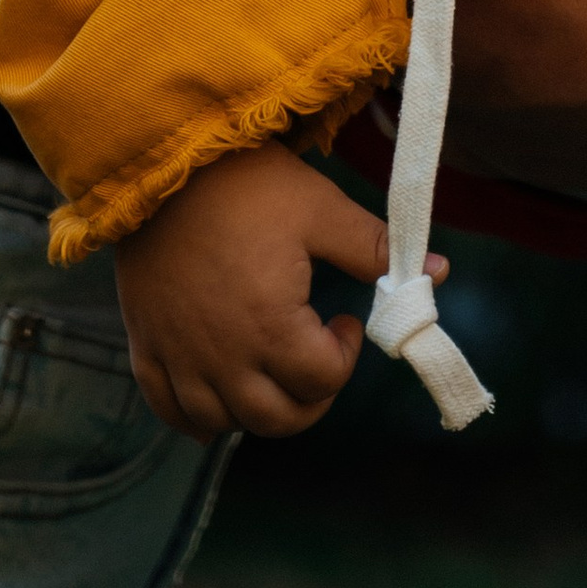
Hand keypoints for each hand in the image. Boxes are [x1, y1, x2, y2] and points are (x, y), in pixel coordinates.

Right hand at [112, 139, 406, 440]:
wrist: (161, 164)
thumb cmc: (247, 184)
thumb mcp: (319, 209)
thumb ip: (374, 248)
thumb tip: (440, 270)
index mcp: (270, 326)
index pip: (322, 380)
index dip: (346, 355)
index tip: (345, 320)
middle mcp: (223, 356)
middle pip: (277, 418)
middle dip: (311, 398)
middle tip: (318, 360)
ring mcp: (180, 357)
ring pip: (225, 423)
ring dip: (258, 410)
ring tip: (272, 369)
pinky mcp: (146, 347)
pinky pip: (169, 412)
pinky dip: (197, 419)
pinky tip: (216, 403)